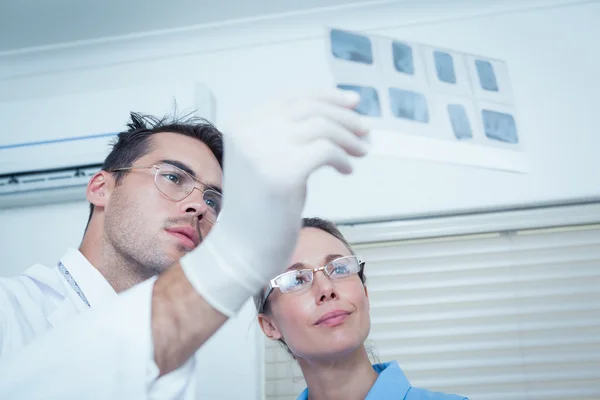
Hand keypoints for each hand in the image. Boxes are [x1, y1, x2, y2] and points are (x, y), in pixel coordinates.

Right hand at [180, 89, 370, 315]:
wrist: (241, 250)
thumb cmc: (259, 209)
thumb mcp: (267, 161)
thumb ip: (288, 137)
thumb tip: (337, 116)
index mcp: (241, 125)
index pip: (291, 98)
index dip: (326, 97)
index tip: (352, 103)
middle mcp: (248, 132)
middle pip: (309, 109)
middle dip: (344, 116)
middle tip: (365, 130)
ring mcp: (263, 151)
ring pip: (321, 126)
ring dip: (349, 137)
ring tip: (362, 151)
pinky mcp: (282, 173)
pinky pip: (326, 150)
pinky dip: (342, 157)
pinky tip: (346, 170)